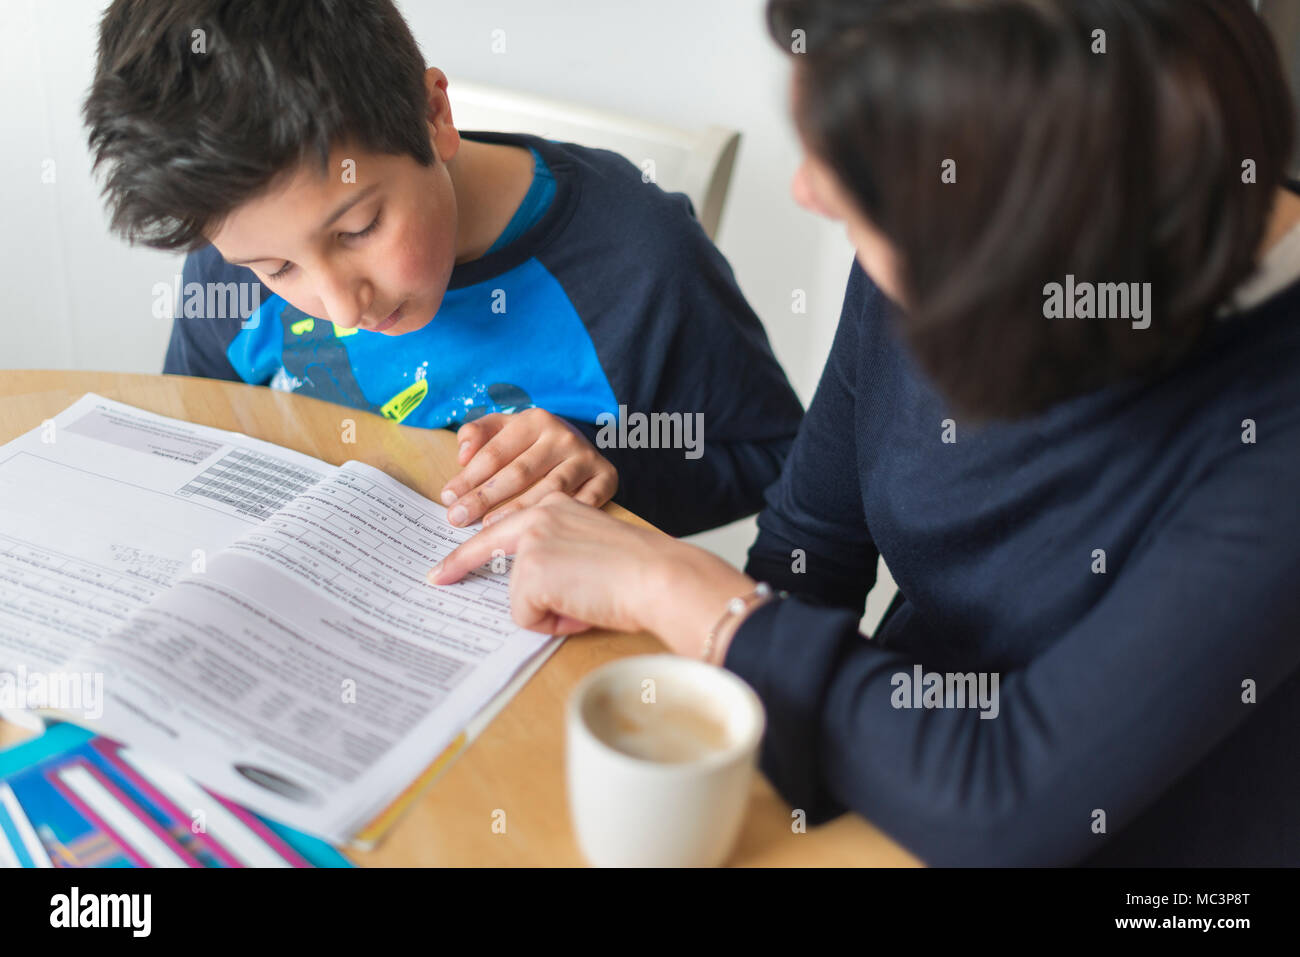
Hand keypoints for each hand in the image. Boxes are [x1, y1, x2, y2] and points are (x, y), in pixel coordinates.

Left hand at [426, 493, 754, 655]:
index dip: (470, 551)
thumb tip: (531, 594)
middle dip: (459, 565)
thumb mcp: (590, 550)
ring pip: (518, 596)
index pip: (503, 526)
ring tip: (586, 602)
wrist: (659, 577)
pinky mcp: (532, 571)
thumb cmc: (640, 572)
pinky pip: (527, 617)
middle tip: (436, 578)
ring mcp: (533, 542)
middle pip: (485, 547)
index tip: (445, 565)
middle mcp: (539, 515)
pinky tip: (582, 609)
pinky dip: (554, 623)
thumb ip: (558, 557)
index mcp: (556, 504)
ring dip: (549, 610)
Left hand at [439, 408, 617, 527]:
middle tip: (458, 518)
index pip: (495, 452)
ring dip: (517, 511)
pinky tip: (537, 532)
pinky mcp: (606, 478)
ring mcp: (586, 458)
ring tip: (488, 529)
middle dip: (484, 497)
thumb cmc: (534, 444)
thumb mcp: (506, 429)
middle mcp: (564, 436)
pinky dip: (559, 517)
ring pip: (548, 491)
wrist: (584, 447)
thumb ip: (478, 434)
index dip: (468, 477)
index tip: (448, 498)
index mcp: (536, 420)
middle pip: (518, 473)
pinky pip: (581, 503)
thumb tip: (462, 455)